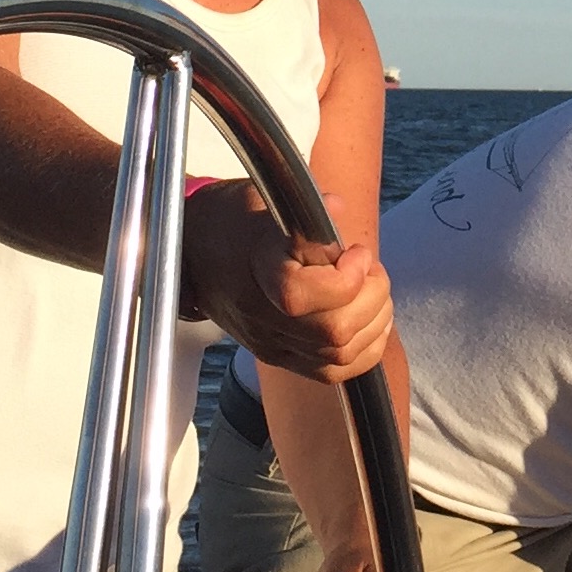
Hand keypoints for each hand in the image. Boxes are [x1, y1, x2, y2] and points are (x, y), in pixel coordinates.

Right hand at [184, 185, 394, 381]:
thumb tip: (338, 209)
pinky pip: (335, 371)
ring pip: (341, 355)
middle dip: (371, 297)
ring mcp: (270, 342)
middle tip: (368, 269)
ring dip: (374, 319)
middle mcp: (260, 317)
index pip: (301, 296)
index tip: (354, 250)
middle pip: (332, 332)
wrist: (196, 251)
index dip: (345, 277)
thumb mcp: (267, 199)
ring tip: (369, 288)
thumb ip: (306, 207)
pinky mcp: (280, 356)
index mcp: (255, 272)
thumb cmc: (237, 219)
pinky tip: (369, 316)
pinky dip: (366, 346)